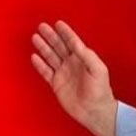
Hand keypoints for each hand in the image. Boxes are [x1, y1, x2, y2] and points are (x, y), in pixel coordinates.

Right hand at [31, 21, 117, 135]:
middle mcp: (72, 64)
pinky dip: (39, 65)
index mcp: (83, 59)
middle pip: (58, 46)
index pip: (72, 42)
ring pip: (50, 57)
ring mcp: (63, 74)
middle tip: (42, 26)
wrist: (95, 111)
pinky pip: (46, 72)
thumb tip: (77, 43)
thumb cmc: (100, 91)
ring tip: (35, 37)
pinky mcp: (57, 84)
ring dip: (43, 47)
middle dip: (50, 36)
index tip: (58, 23)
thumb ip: (87, 55)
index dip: (65, 32)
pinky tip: (34, 57)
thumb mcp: (98, 70)